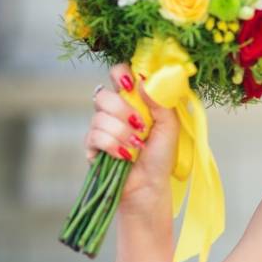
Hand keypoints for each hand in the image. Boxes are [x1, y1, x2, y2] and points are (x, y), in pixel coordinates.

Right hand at [85, 63, 179, 207]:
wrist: (150, 186)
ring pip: (99, 117)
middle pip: (103, 95)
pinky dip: (113, 146)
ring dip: (122, 133)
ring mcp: (100, 128)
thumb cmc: (162, 157)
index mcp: (133, 101)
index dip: (121, 74)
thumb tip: (144, 80)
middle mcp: (113, 111)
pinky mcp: (91, 146)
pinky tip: (124, 156)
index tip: (132, 84)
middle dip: (122, 110)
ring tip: (137, 146)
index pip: (118, 75)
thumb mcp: (169, 126)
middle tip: (140, 124)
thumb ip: (160, 100)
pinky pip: (94, 136)